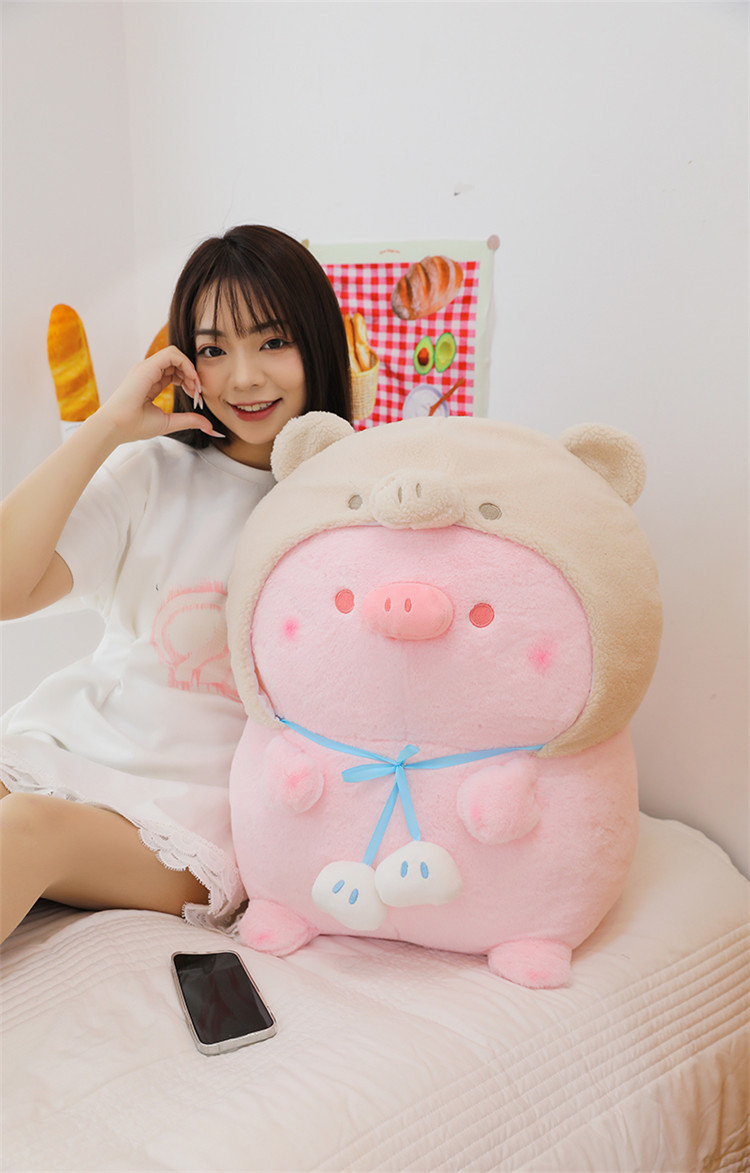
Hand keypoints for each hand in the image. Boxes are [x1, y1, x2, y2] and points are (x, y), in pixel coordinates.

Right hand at [97, 347, 221, 443]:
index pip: (174, 373)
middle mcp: (148, 372)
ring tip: (195, 388)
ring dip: (191, 369)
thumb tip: (209, 427)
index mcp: (150, 382)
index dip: (189, 381)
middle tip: (198, 393)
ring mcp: (147, 368)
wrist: (116, 427)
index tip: (196, 397)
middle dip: (192, 375)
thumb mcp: (169, 422)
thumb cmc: (135, 426)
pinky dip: (186, 364)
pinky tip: (191, 380)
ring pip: (175, 354)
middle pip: (177, 362)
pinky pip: (171, 354)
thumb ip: (189, 420)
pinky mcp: (147, 367)